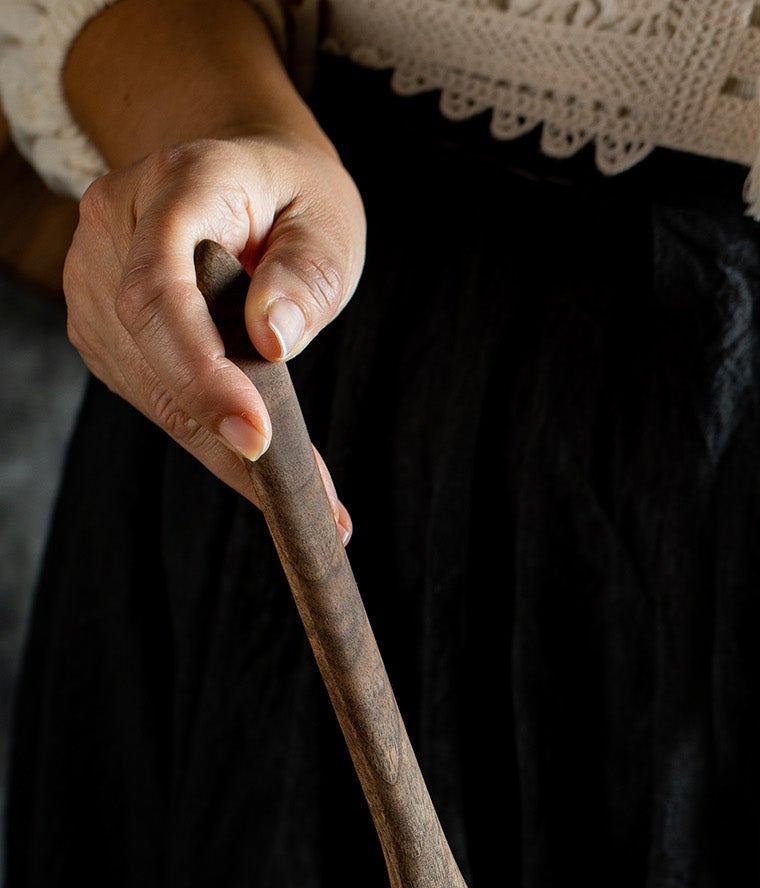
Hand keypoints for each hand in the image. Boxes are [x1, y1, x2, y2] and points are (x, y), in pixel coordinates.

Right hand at [62, 129, 364, 532]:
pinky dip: (203, 432)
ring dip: (219, 446)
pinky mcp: (101, 323)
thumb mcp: (329, 221)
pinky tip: (252, 447)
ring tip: (296, 487)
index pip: (161, 289)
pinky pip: (148, 394)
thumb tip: (271, 338)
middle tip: (308, 497)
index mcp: (177, 183)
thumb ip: (308, 274)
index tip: (256, 437)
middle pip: (150, 352)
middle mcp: (117, 225)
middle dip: (224, 434)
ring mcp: (94, 275)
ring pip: (148, 388)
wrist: (247, 181)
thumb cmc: (294, 199)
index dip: (201, 372)